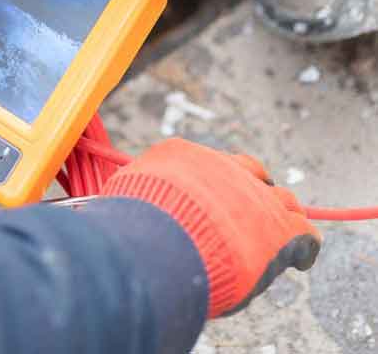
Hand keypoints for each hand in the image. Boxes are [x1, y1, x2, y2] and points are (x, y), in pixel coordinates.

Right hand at [102, 138, 320, 317]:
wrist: (160, 243)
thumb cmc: (134, 223)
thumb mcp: (124, 195)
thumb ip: (132, 192)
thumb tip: (109, 199)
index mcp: (185, 156)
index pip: (207, 162)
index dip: (214, 181)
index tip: (212, 195)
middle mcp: (224, 168)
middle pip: (249, 170)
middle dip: (251, 185)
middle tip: (250, 205)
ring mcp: (255, 196)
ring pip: (281, 198)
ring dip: (280, 212)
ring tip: (281, 226)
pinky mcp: (279, 229)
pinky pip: (304, 233)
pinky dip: (304, 246)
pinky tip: (302, 257)